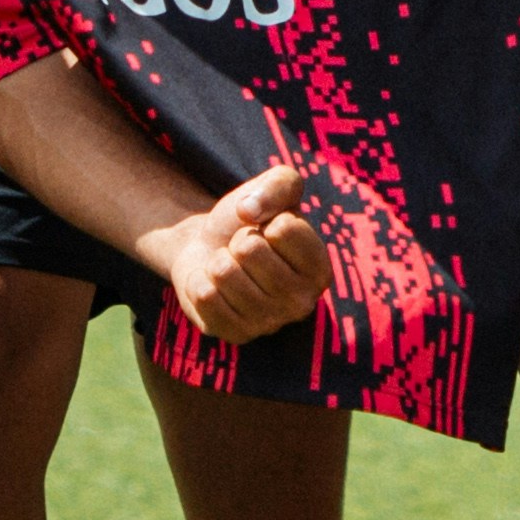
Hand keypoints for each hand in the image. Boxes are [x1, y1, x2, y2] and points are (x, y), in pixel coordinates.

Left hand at [151, 162, 328, 345]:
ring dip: (217, 261)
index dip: (266, 220)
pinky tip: (213, 285)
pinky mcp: (233, 335)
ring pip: (223, 273)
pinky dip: (199, 281)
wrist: (210, 248)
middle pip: (249, 250)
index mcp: (320, 269)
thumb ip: (278, 184)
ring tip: (229, 266)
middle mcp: (302, 303)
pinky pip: (204, 296)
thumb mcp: (274, 187)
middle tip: (242, 251)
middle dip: (237, 241)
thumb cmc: (249, 220)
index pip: (282, 229)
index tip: (267, 232)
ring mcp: (268, 324)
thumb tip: (248, 211)